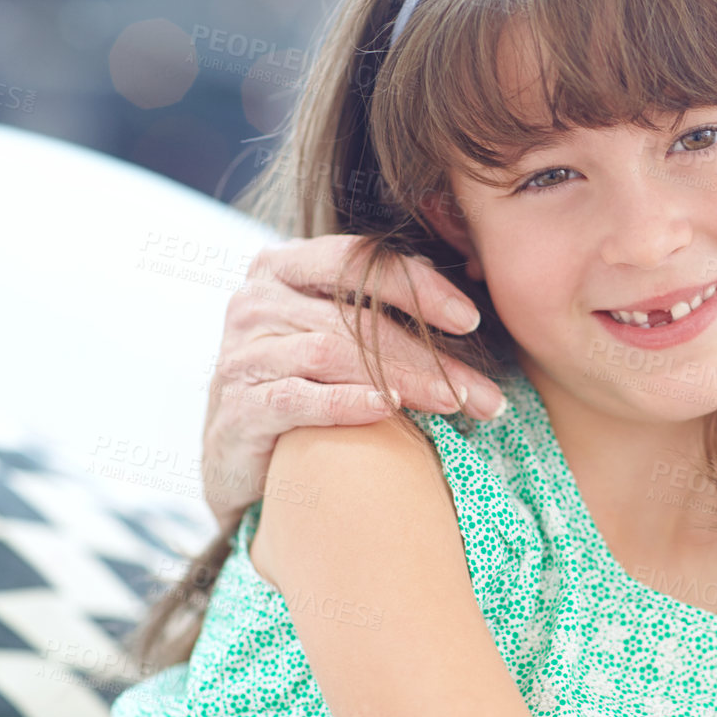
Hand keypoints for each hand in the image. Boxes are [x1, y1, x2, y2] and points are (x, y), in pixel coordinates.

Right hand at [200, 234, 503, 529]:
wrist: (237, 456)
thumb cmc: (299, 382)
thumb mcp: (333, 333)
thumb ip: (376, 305)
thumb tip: (448, 289)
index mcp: (282, 267)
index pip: (357, 260)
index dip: (418, 286)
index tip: (471, 320)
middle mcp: (255, 301)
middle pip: (354, 317)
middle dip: (426, 352)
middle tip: (479, 387)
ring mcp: (242, 353)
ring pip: (332, 354)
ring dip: (403, 379)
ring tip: (452, 402)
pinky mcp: (238, 407)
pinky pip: (298, 397)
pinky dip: (348, 402)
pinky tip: (389, 408)